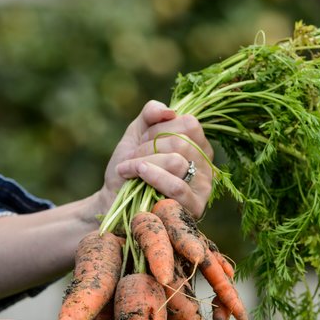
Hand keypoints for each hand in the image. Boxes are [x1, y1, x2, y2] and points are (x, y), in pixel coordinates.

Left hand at [99, 100, 214, 218]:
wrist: (113, 199)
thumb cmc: (129, 167)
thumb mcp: (137, 134)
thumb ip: (151, 114)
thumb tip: (169, 111)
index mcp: (198, 145)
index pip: (189, 124)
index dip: (159, 128)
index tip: (142, 140)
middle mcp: (206, 165)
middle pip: (181, 142)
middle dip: (148, 146)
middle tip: (132, 157)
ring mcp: (203, 188)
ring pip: (176, 162)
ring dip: (144, 162)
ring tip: (128, 168)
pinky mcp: (195, 208)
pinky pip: (176, 187)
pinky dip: (151, 177)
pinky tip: (134, 174)